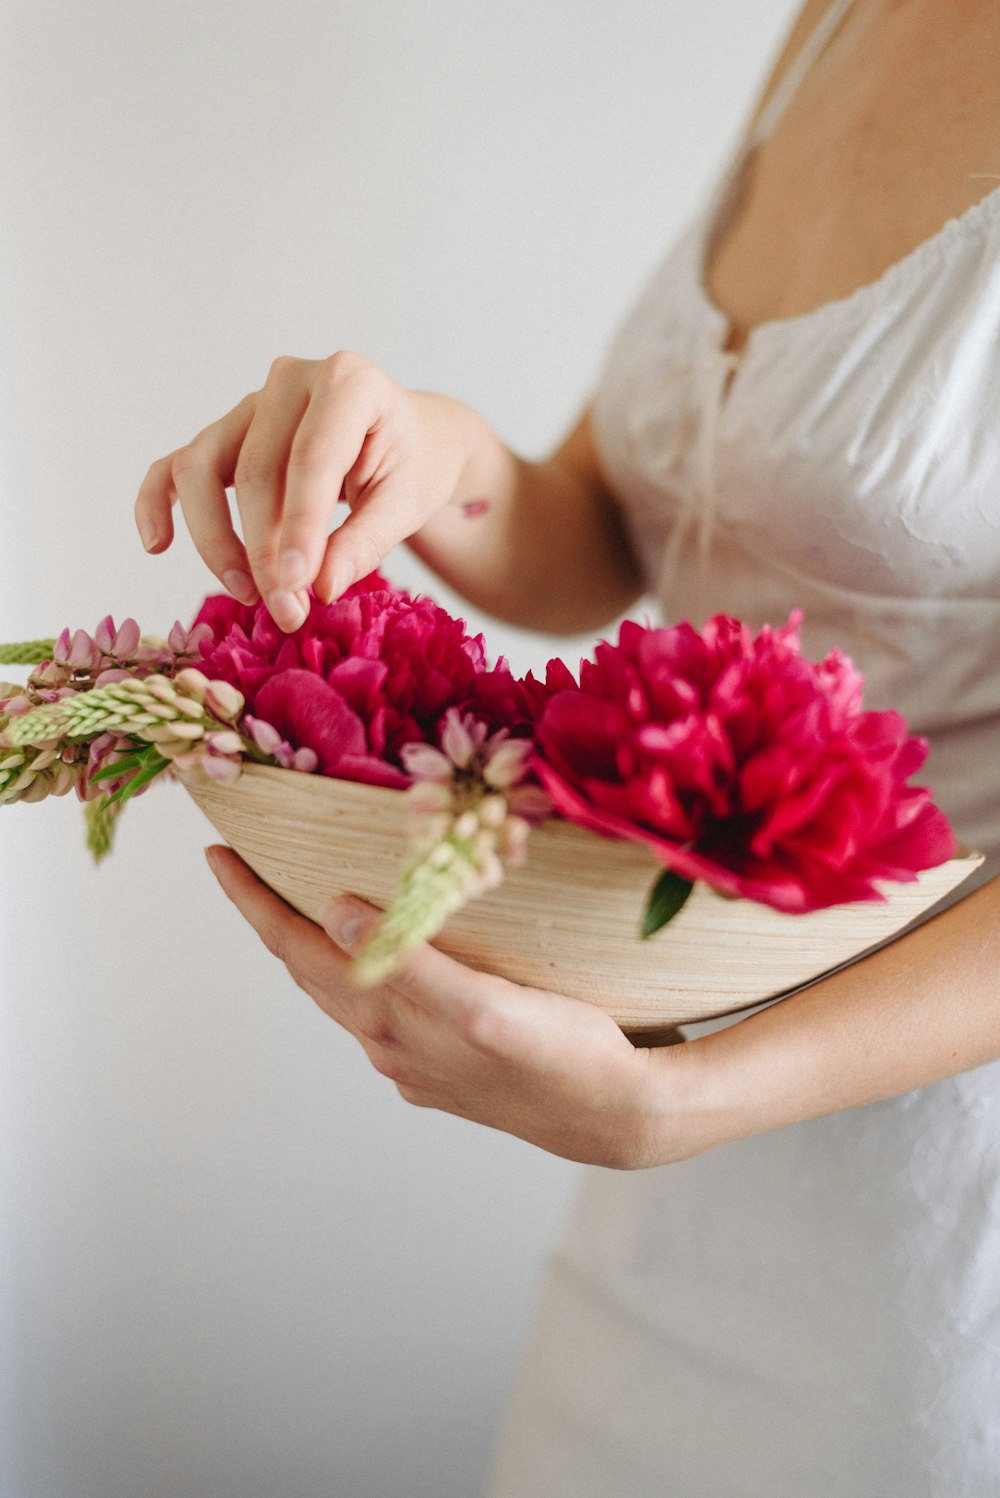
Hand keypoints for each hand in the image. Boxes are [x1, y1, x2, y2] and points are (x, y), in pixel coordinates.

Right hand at [135, 354, 480, 630]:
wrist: (408, 438)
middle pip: (256, 470)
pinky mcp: (226, 432)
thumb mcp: (408, 502)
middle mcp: (292, 380)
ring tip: (248, 594)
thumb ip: (366, 541)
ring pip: (203, 467)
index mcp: (350, 382)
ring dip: (217, 539)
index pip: (312, 457)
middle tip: (287, 613)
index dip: (301, 526)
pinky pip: (177, 465)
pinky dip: (158, 502)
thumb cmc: (412, 464)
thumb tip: (318, 588)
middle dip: (266, 551)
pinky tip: (156, 543)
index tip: (298, 587)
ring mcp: (251, 404)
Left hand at [204, 845, 692, 1168]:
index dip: (254, 903)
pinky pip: (386, 1009)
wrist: (619, 1117)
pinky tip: (384, 959)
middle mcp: (388, 1044)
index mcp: (387, 1021)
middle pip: (311, 971)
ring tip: (305, 903)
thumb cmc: (563, 1055)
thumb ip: (410, 963)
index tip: (217, 856)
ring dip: (319, 947)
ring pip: (347, 992)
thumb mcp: (485, 1004)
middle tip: (249, 866)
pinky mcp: (449, 1066)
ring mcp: (416, 1060)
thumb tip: (335, 916)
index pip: (298, 950)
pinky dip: (368, 971)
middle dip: (275, 917)